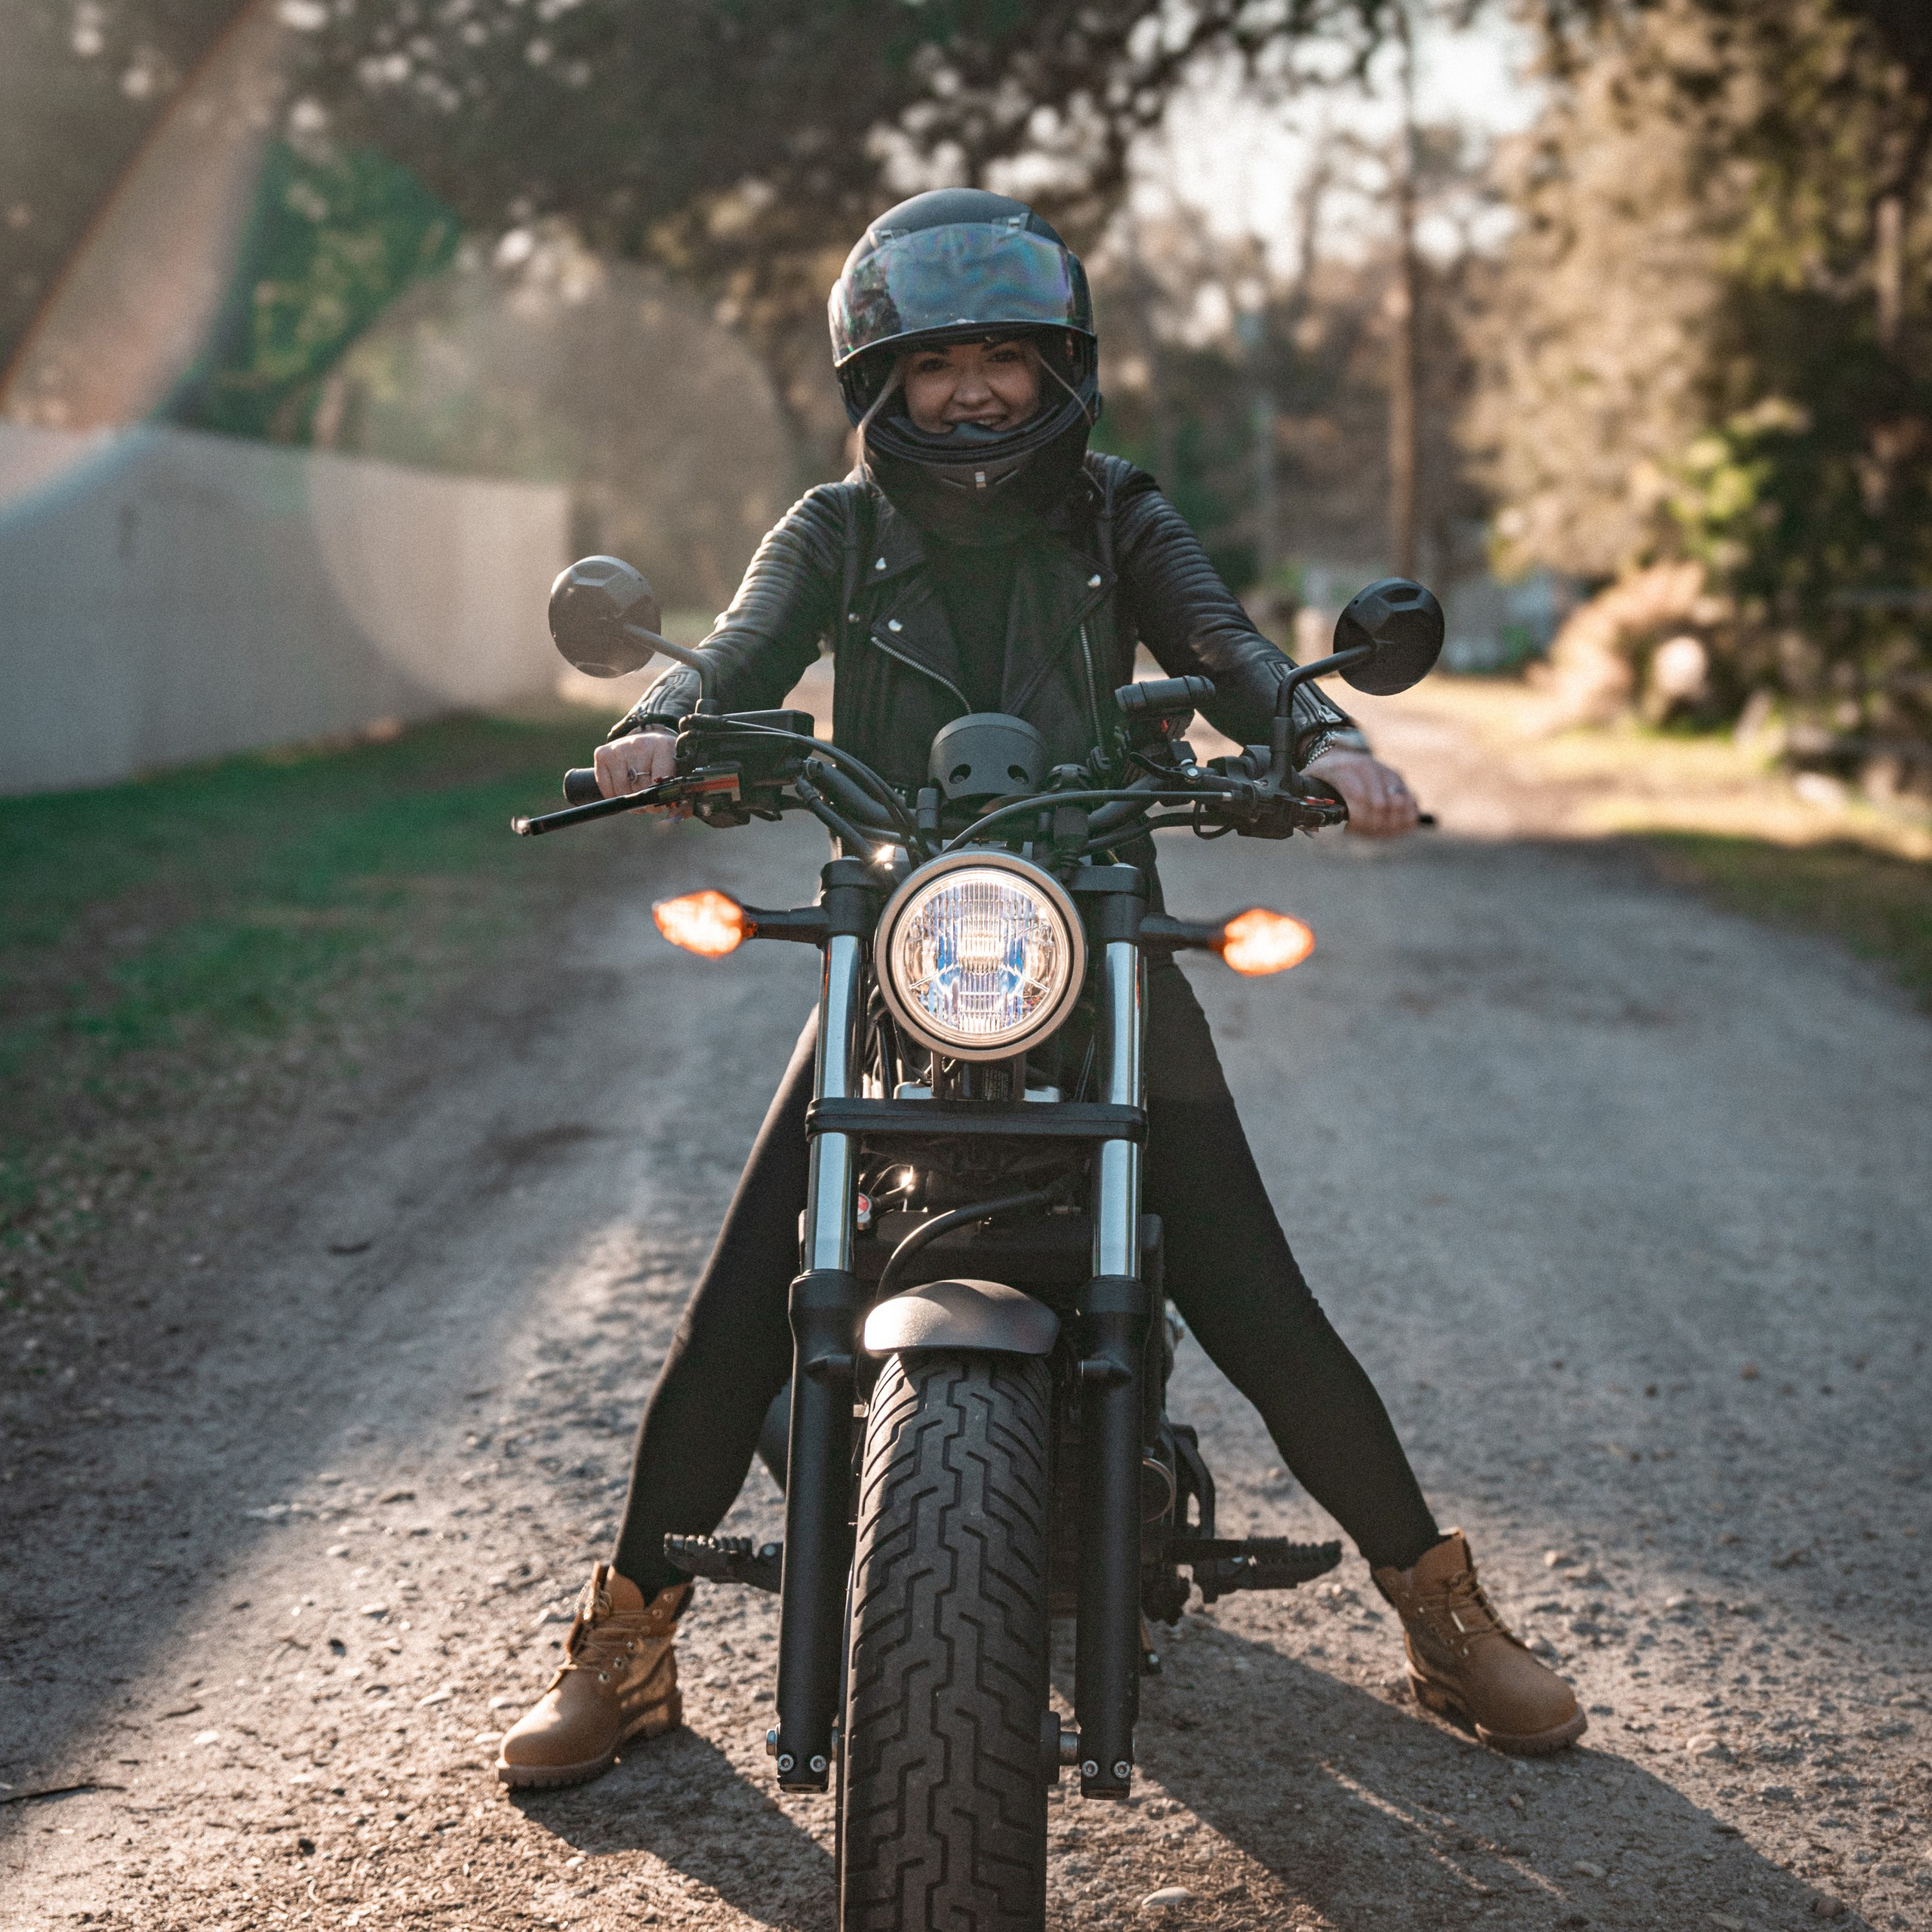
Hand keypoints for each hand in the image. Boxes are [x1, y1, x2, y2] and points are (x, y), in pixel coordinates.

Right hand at [594, 728, 677, 802]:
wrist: (645, 740)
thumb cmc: (662, 760)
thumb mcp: (675, 769)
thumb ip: (675, 790)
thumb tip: (671, 814)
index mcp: (662, 746)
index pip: (659, 781)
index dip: (658, 798)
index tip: (660, 804)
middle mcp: (639, 744)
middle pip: (639, 787)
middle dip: (644, 802)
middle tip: (648, 803)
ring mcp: (618, 748)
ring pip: (622, 790)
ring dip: (629, 801)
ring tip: (636, 797)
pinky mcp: (602, 753)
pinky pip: (606, 787)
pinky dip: (614, 795)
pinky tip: (623, 790)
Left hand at [1302, 748, 1419, 837]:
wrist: (1340, 753)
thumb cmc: (1324, 775)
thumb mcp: (1309, 784)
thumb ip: (1309, 804)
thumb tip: (1314, 830)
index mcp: (1343, 769)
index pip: (1358, 797)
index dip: (1358, 820)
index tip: (1350, 830)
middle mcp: (1367, 767)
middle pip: (1380, 805)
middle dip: (1372, 827)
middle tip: (1363, 835)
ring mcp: (1385, 772)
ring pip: (1398, 804)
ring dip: (1390, 826)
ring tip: (1376, 833)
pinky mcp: (1397, 778)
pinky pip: (1410, 801)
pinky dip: (1405, 819)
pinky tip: (1393, 828)